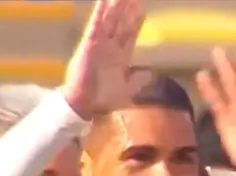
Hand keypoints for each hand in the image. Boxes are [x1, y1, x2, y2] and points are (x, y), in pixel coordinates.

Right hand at [62, 0, 149, 119]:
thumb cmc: (104, 99)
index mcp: (120, 56)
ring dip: (115, 5)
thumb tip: (150, 72)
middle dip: (127, 8)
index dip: (136, 21)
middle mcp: (110, 46)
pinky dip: (99, 12)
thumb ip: (138, 80)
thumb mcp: (127, 90)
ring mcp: (100, 43)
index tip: (141, 7)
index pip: (130, 34)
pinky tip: (103, 0)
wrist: (86, 104)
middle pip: (121, 22)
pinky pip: (95, 25)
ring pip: (109, 19)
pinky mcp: (89, 44)